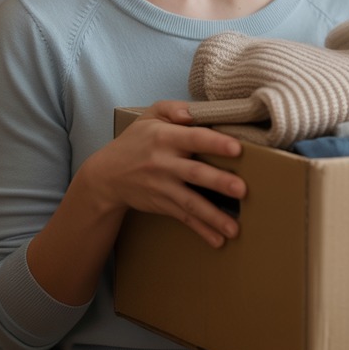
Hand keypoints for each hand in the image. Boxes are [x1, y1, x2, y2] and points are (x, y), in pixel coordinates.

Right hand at [85, 99, 246, 247]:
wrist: (106, 175)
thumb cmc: (137, 141)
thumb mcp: (150, 116)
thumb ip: (173, 108)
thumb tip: (193, 113)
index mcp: (165, 137)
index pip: (194, 138)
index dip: (215, 143)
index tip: (237, 148)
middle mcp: (165, 163)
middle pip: (195, 173)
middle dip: (219, 182)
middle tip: (242, 190)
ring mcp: (164, 187)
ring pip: (191, 202)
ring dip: (213, 216)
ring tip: (234, 229)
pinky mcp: (163, 204)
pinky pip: (185, 218)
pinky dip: (201, 230)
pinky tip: (218, 241)